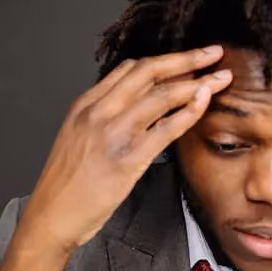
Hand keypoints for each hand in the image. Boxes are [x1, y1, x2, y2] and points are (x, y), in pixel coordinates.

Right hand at [16, 46, 232, 255]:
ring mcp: (113, 134)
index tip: (186, 60)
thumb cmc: (65, 186)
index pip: (129, 70)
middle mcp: (98, 113)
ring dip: (197, 82)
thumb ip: (102, 120)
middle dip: (186, 59)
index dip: (162, 61)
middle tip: (213, 53)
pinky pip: (165, 128)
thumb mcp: (77, 140)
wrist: (50, 217)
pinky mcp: (127, 159)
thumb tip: (134, 110)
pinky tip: (205, 103)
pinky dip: (189, 112)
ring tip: (221, 77)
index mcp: (84, 106)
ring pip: (161, 95)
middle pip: (148, 72)